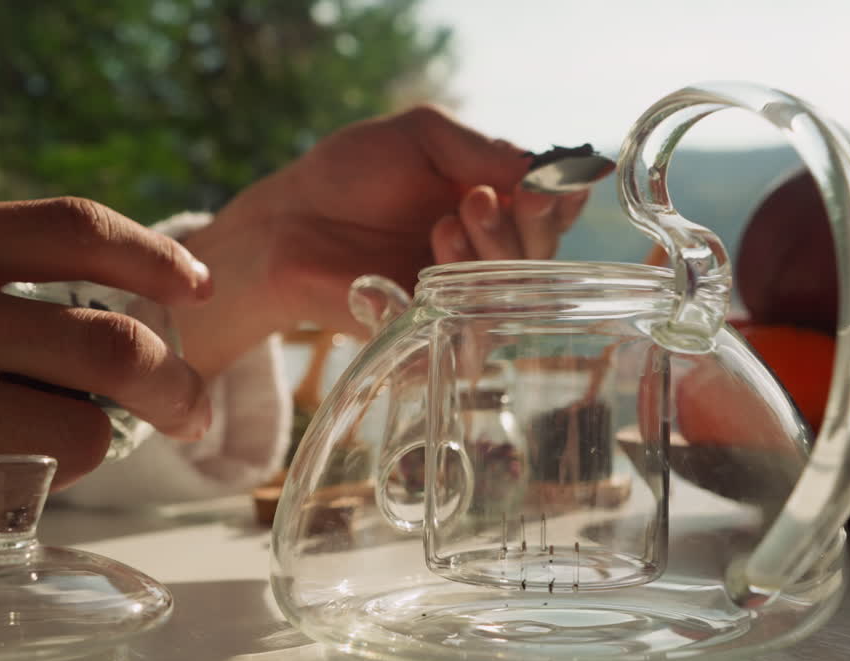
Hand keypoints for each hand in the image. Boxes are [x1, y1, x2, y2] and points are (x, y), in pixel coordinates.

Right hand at [0, 194, 212, 536]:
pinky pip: (18, 498)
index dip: (159, 258)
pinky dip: (25, 491)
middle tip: (187, 406)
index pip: (81, 228)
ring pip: (82, 437)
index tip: (197, 285)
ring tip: (53, 435)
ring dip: (91, 443)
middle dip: (175, 385)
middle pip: (113, 348)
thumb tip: (123, 295)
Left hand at [172, 105, 588, 379]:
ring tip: (443, 224)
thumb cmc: (350, 174)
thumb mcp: (425, 137)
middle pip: (544, 256)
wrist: (290, 225)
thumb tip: (553, 170)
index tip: (544, 187)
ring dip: (490, 254)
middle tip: (477, 201)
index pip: (553, 211)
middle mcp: (488, 255)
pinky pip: (476, 333)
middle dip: (525, 228)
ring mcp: (465, 298)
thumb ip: (487, 150)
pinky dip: (461, 295)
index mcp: (495, 204)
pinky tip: (430, 263)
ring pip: (515, 294)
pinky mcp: (437, 335)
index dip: (560, 201)